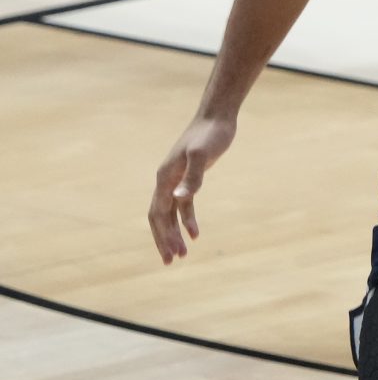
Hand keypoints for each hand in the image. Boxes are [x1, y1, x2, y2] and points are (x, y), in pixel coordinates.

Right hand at [149, 116, 236, 263]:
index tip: (169, 254)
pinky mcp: (189, 178)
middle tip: (172, 261)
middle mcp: (166, 181)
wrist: (218, 117)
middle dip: (164, 240)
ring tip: (183, 254)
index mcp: (164, 178)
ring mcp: (176, 180)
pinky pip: (184, 205)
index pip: (157, 214)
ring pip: (171, 214)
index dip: (162, 235)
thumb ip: (192, 178)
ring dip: (175, 233)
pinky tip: (195, 233)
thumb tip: (179, 199)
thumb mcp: (202, 155)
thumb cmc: (210, 134)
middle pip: (160, 217)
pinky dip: (187, 219)